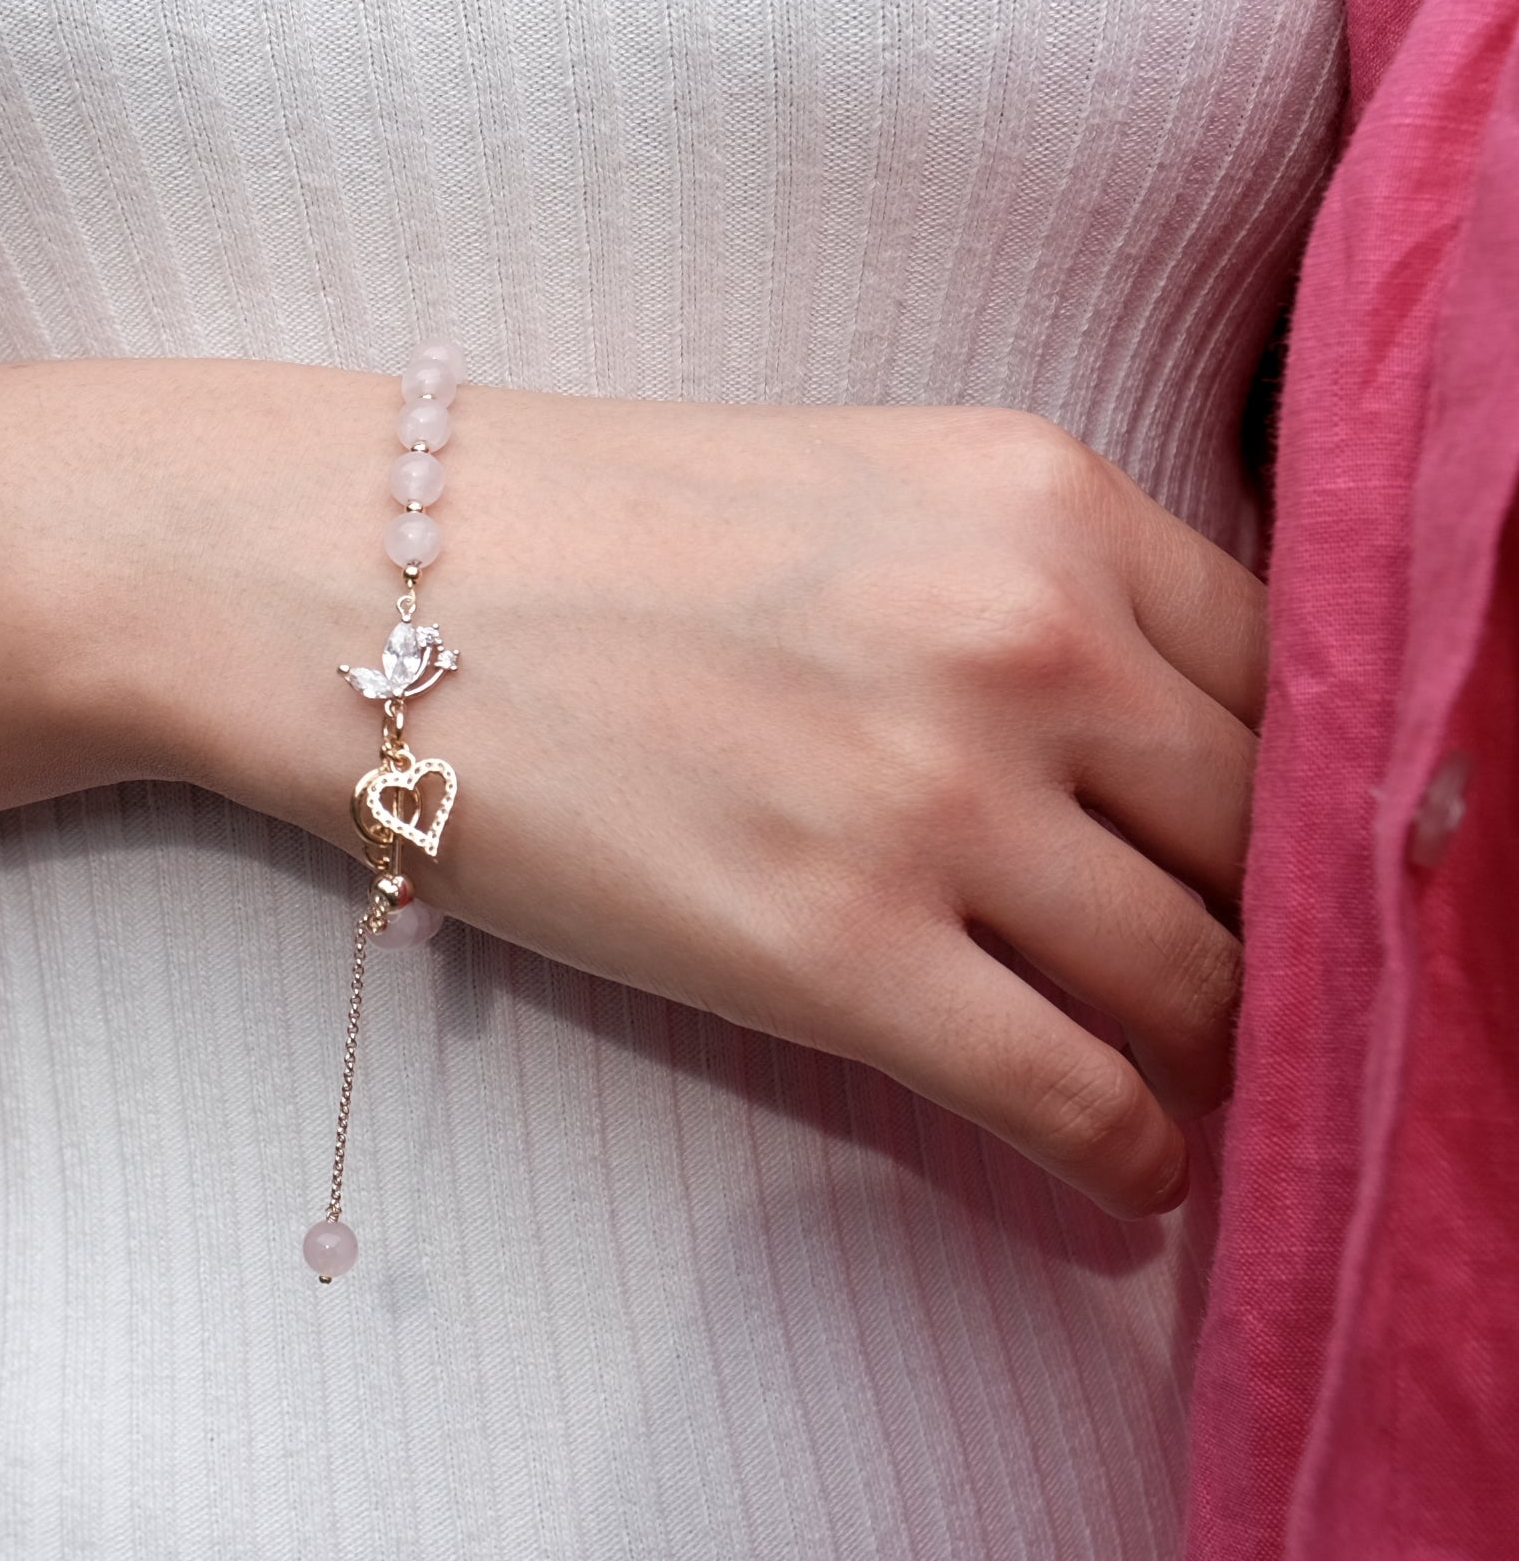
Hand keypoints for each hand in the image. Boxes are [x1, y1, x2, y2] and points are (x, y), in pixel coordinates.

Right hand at [176, 389, 1261, 1219]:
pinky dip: (1131, 1151)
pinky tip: (1117, 1162)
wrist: (369, 583)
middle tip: (1210, 968)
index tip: (1241, 850)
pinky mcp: (839, 953)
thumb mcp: (860, 489)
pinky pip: (1081, 1097)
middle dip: (1254, 919)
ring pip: (1200, 981)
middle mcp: (1024, 633)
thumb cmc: (598, 529)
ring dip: (1206, 1048)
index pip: (1283, 674)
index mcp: (1041, 496)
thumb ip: (1029, 587)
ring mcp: (935, 796)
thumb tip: (1157, 749)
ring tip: (1169, 1070)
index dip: (1276, 784)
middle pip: (1262, 835)